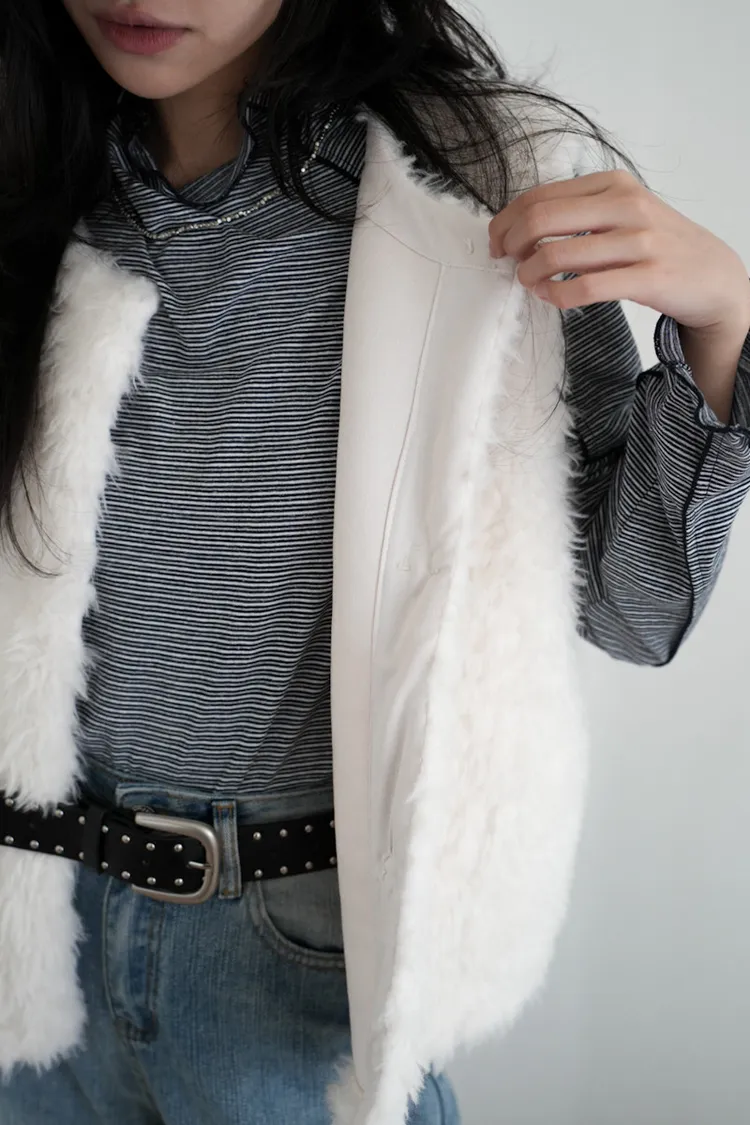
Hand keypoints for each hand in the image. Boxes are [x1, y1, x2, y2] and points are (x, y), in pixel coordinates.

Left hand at [488, 170, 749, 336]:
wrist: (712, 276)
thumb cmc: (658, 245)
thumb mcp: (623, 212)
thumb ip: (579, 213)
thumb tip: (521, 228)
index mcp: (613, 184)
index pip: (540, 195)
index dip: (507, 221)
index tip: (497, 242)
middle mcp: (625, 206)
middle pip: (540, 218)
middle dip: (511, 243)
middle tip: (507, 262)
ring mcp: (639, 241)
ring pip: (557, 254)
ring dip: (529, 274)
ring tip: (528, 283)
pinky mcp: (646, 278)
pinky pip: (584, 289)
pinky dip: (555, 296)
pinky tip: (550, 297)